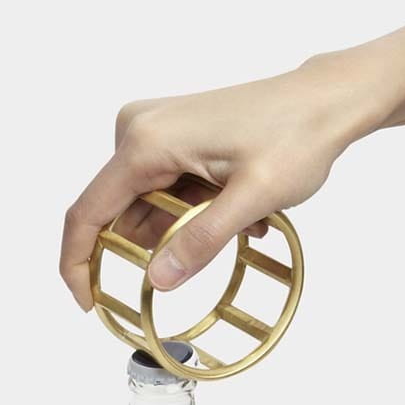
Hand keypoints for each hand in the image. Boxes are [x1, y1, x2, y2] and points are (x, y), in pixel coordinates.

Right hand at [59, 51, 392, 308]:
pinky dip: (191, 214)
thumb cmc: (296, 135)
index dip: (77, 264)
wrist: (327, 101)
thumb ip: (200, 241)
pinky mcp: (169, 138)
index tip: (86, 304)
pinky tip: (235, 212)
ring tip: (238, 223)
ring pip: (145, 208)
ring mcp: (153, 132)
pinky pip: (163, 193)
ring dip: (182, 230)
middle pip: (116, 214)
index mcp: (145, 143)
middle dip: (151, 248)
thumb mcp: (252, 199)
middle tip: (200, 259)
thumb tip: (156, 280)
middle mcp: (138, 131)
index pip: (87, 213)